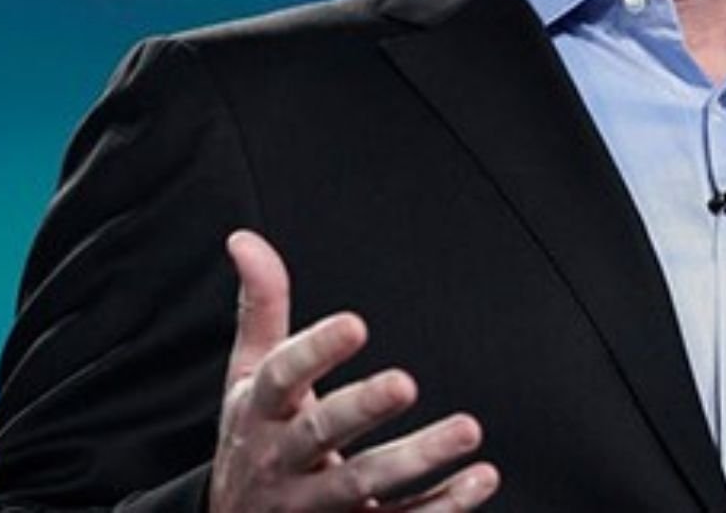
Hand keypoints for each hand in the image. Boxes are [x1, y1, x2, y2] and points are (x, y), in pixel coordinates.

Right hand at [209, 231, 499, 512]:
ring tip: (469, 429)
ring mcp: (316, 506)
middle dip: (361, 409)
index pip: (280, 378)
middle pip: (320, 434)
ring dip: (417, 459)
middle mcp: (282, 461)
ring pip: (364, 485)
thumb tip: (245, 239)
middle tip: (406, 382)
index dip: (314, 351)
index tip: (355, 323)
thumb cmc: (254, 436)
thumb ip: (260, 308)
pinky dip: (442, 507)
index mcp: (259, 412)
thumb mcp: (247, 376)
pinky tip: (480, 478)